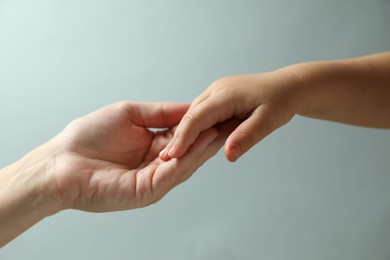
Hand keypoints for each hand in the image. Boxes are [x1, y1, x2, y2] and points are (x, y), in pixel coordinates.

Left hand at [43, 101, 220, 211]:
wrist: (62, 161)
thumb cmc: (88, 137)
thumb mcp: (130, 114)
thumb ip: (161, 112)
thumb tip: (189, 107)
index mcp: (153, 144)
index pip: (185, 134)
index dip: (202, 124)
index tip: (220, 111)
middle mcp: (157, 162)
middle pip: (190, 149)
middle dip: (209, 136)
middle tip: (229, 121)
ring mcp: (154, 178)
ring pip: (186, 163)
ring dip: (202, 147)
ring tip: (218, 130)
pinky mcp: (147, 191)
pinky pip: (172, 174)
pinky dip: (186, 160)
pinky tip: (197, 145)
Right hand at [160, 71, 302, 161]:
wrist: (287, 86)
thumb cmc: (280, 101)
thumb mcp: (268, 121)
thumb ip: (247, 137)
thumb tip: (228, 155)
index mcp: (225, 94)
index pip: (196, 118)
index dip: (183, 138)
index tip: (171, 157)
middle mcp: (216, 91)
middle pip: (190, 116)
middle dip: (178, 137)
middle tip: (165, 160)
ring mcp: (215, 92)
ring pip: (193, 114)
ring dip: (184, 133)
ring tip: (173, 155)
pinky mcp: (218, 98)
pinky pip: (201, 113)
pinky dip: (194, 128)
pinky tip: (191, 142)